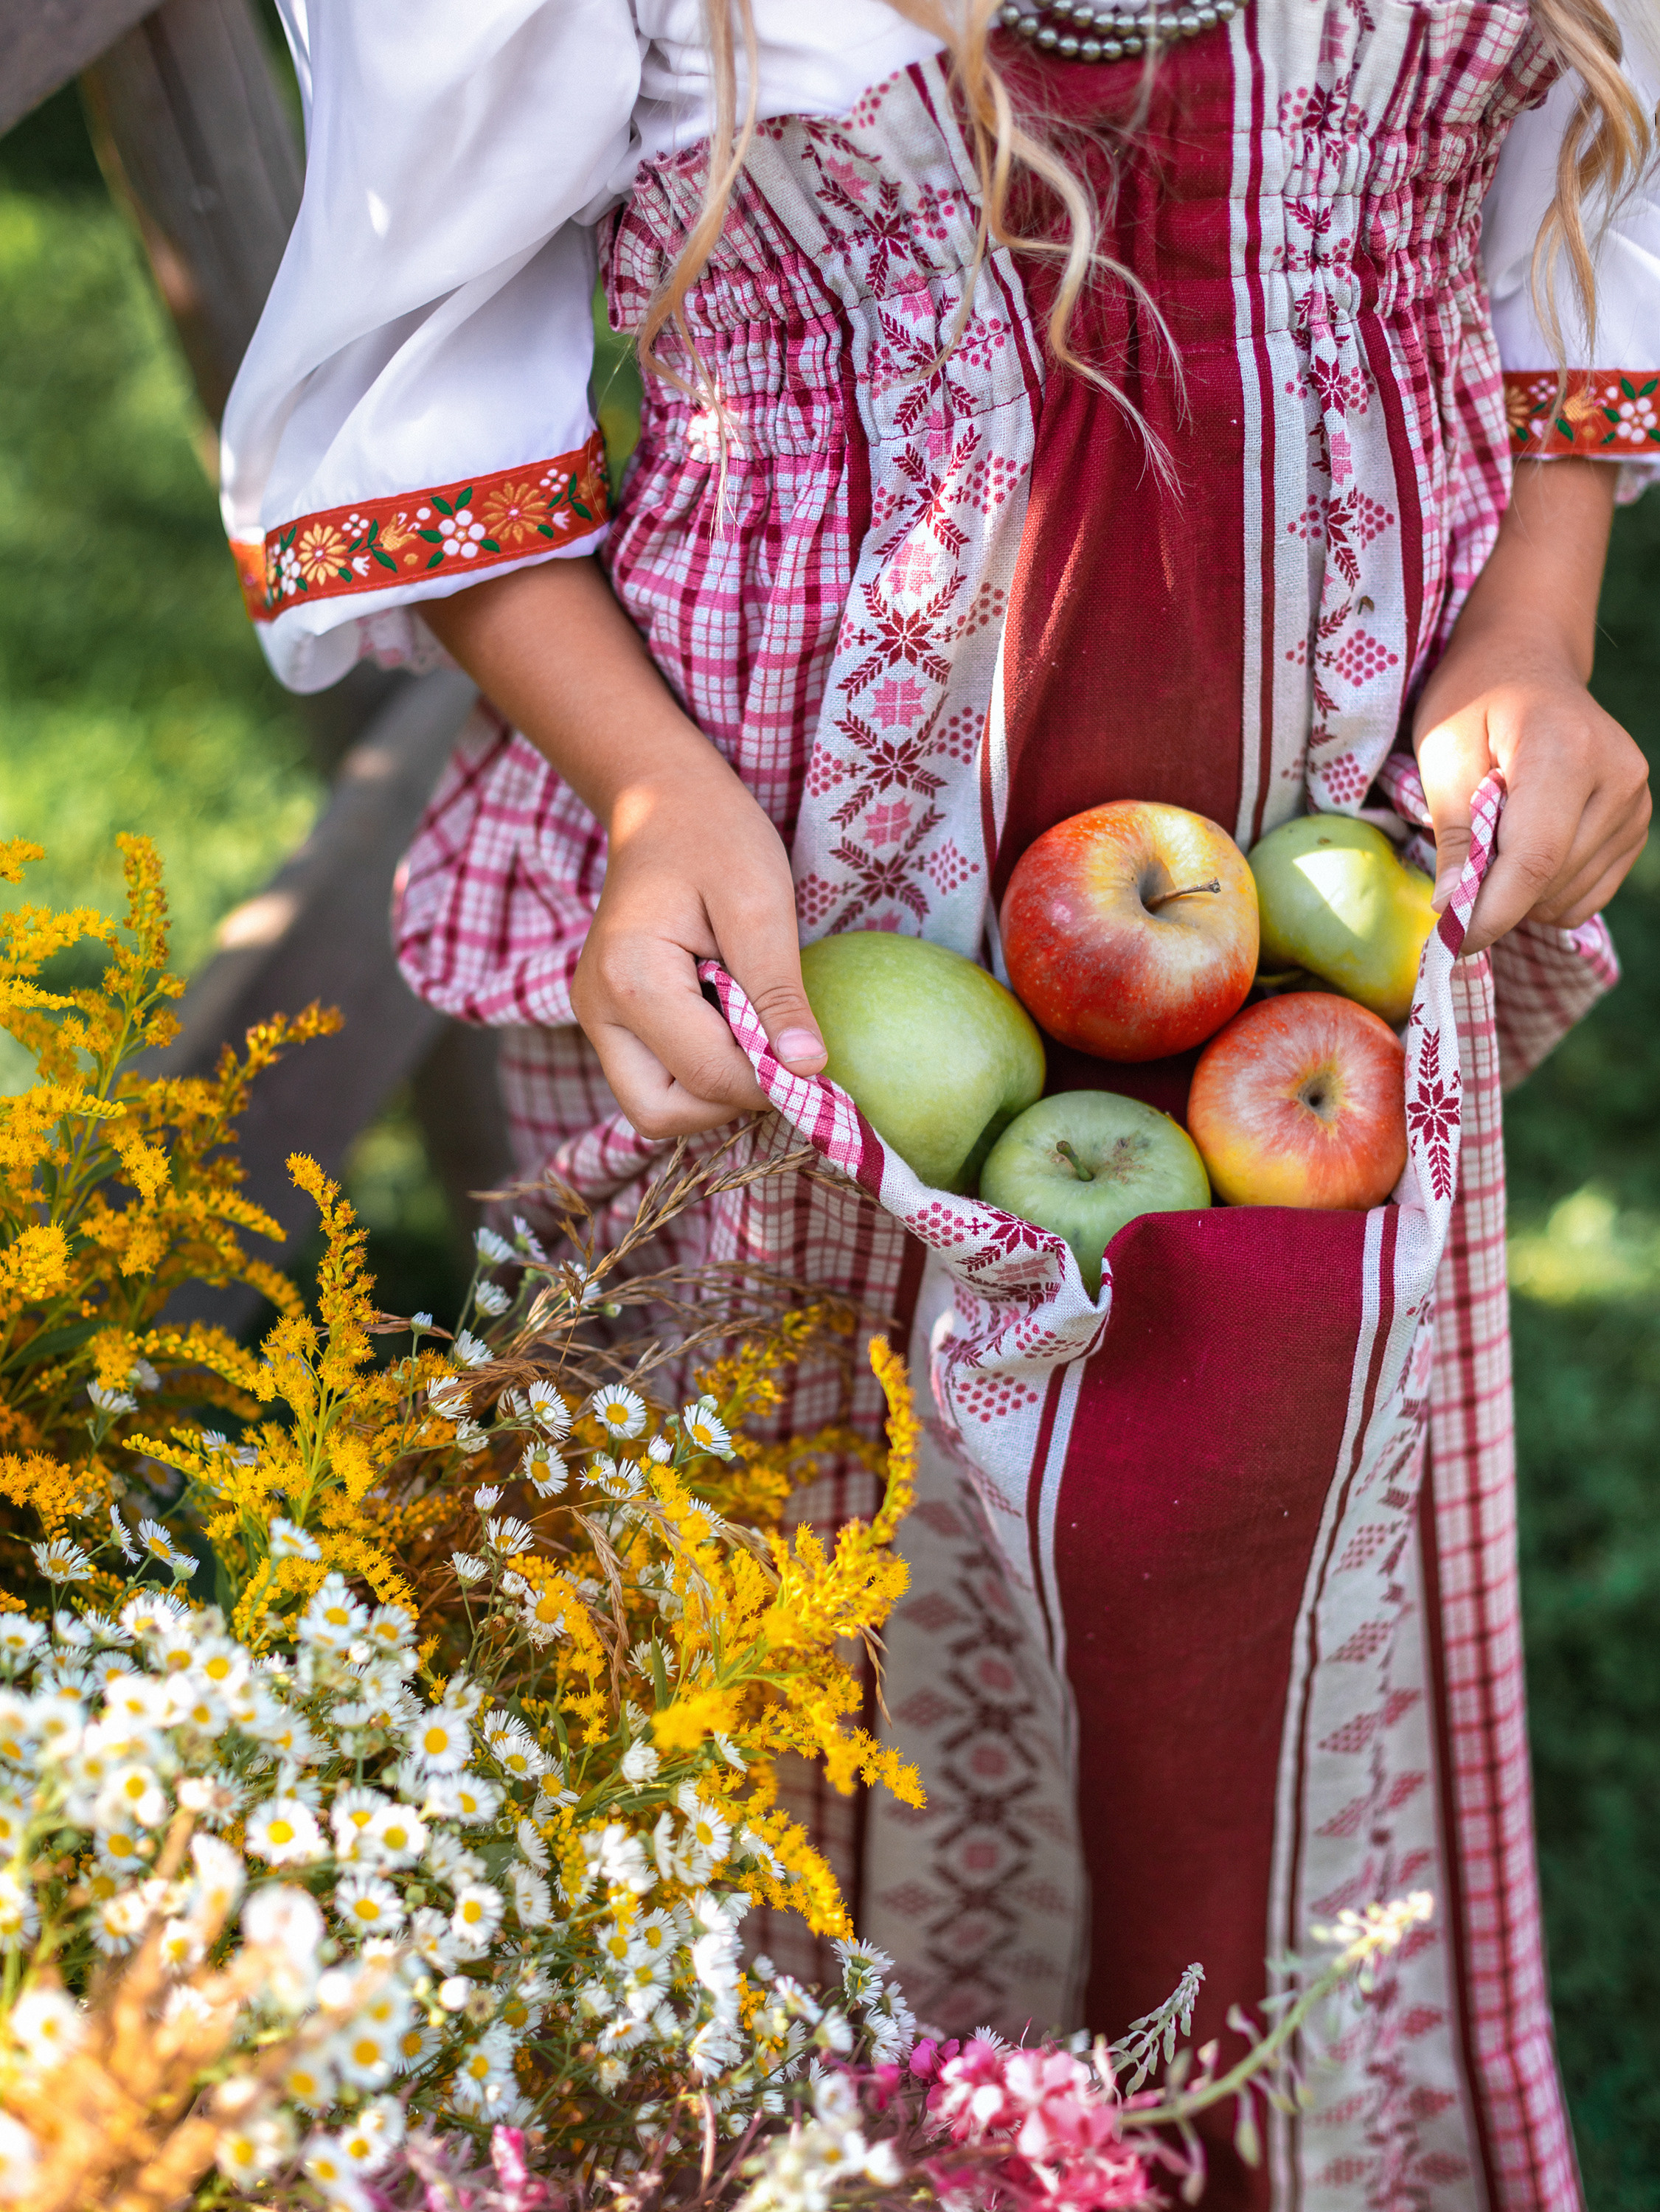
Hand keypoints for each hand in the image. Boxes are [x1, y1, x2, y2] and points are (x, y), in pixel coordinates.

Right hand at [420, 557, 825, 1139]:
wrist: (662, 801)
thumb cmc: (715, 836)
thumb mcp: (761, 902)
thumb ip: (779, 991)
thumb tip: (807, 1071)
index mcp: (629, 977)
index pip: (705, 1075)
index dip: (769, 1083)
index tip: (817, 1060)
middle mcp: (597, 1010)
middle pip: (662, 1113)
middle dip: (730, 1099)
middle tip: (778, 1052)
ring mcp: (598, 1019)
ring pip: (656, 1106)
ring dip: (715, 1089)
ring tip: (756, 1029)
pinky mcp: (612, 1021)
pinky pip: (658, 1077)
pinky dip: (702, 1071)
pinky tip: (735, 1024)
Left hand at [1412, 457, 1649, 957]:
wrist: (1525, 662)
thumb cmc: (1473, 702)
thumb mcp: (1443, 756)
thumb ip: (1454, 834)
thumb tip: (1451, 910)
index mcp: (1563, 750)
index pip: (1535, 859)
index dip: (1491, 913)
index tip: (1451, 942)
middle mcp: (1616, 775)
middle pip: (1552, 883)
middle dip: (1496, 904)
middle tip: (1456, 880)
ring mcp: (1636, 799)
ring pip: (1571, 897)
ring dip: (1521, 899)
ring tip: (1491, 849)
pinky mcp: (1638, 821)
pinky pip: (1589, 892)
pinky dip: (1548, 894)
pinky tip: (1522, 855)